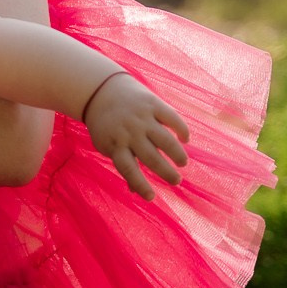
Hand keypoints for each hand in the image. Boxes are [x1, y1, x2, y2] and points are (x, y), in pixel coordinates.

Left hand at [84, 71, 189, 199]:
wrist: (101, 90)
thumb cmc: (106, 125)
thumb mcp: (107, 145)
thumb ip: (123, 164)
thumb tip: (136, 191)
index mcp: (115, 145)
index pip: (129, 169)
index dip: (140, 184)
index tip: (151, 197)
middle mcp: (129, 132)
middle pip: (151, 157)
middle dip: (165, 172)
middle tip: (176, 181)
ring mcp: (141, 118)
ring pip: (165, 140)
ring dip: (177, 154)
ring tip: (182, 163)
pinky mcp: (152, 103)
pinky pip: (172, 118)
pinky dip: (181, 129)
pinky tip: (185, 139)